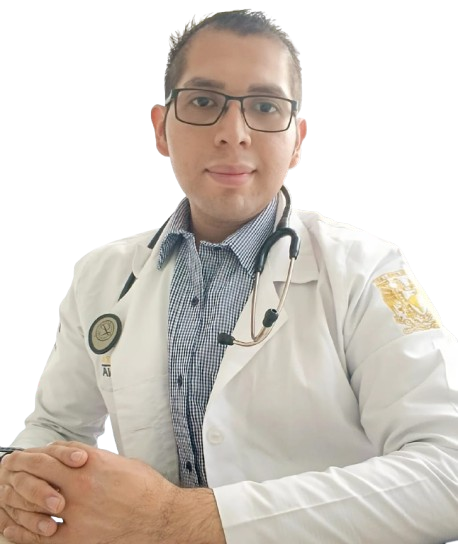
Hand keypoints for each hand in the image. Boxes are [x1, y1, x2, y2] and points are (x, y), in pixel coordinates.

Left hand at [1, 441, 180, 543]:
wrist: (162, 519)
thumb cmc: (146, 488)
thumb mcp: (120, 461)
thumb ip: (93, 458)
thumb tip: (73, 457)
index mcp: (93, 463)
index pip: (53, 452)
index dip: (40, 453)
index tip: (35, 457)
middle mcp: (81, 486)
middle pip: (39, 473)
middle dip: (26, 471)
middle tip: (18, 473)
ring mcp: (77, 514)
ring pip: (35, 503)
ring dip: (21, 498)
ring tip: (12, 497)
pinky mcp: (77, 540)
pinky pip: (40, 536)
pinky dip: (24, 531)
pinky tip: (14, 528)